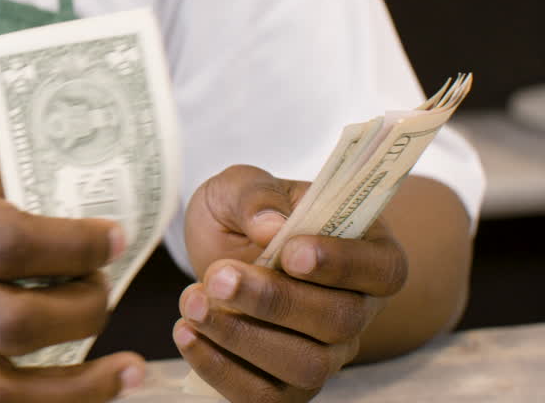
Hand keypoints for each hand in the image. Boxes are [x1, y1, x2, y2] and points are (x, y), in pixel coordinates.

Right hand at [0, 147, 144, 402]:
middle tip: (102, 291)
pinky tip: (80, 397)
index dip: (77, 248)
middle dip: (83, 311)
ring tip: (127, 370)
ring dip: (80, 388)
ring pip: (1, 392)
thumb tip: (103, 214)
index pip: (12, 243)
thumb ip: (17, 185)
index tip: (115, 240)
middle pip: (14, 322)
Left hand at [175, 165, 408, 402]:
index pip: (381, 269)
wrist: (221, 250)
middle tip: (217, 276)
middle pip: (340, 320)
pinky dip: (222, 370)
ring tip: (192, 302)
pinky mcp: (287, 385)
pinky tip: (187, 334)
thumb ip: (256, 195)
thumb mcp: (241, 185)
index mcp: (367, 251)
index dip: (341, 263)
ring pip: (307, 366)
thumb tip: (271, 224)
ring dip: (243, 337)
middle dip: (273, 300)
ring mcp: (326, 354)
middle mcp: (358, 310)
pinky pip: (266, 397)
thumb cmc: (245, 214)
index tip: (289, 251)